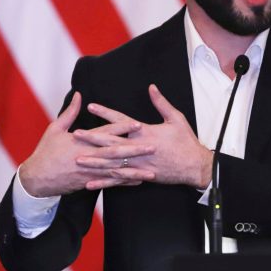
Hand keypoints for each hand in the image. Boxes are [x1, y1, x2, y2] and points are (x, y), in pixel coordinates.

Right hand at [19, 92, 155, 196]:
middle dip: (135, 150)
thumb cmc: (46, 151)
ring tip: (152, 171)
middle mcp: (88, 156)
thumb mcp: (55, 128)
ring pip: (116, 171)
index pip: (105, 133)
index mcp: (81, 141)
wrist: (36, 178)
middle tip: (153, 147)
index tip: (138, 124)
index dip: (122, 127)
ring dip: (134, 171)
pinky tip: (139, 181)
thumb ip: (70, 112)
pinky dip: (124, 182)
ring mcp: (90, 171)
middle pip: (116, 153)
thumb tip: (80, 94)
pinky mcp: (89, 182)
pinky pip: (110, 182)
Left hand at [76, 84, 212, 188]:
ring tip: (78, 159)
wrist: (194, 166)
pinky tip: (90, 183)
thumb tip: (152, 87)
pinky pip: (119, 180)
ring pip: (112, 164)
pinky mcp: (140, 176)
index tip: (91, 106)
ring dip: (94, 162)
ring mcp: (139, 165)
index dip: (106, 113)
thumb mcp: (176, 118)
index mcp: (146, 133)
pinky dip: (104, 182)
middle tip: (76, 134)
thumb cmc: (186, 142)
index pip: (121, 121)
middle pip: (112, 143)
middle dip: (93, 139)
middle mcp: (139, 149)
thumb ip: (162, 103)